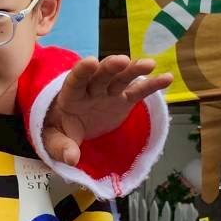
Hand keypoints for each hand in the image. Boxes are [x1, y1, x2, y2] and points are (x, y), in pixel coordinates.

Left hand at [42, 55, 171, 166]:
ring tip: (149, 65)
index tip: (91, 62)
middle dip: (111, 67)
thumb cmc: (59, 130)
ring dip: (134, 70)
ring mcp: (109, 93)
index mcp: (71, 96)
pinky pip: (139, 91)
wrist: (70, 129)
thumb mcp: (54, 141)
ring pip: (121, 78)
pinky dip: (152, 85)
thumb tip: (72, 159)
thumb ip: (61, 147)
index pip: (75, 80)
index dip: (82, 71)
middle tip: (123, 61)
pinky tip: (167, 78)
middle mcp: (91, 89)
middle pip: (101, 76)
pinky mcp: (124, 100)